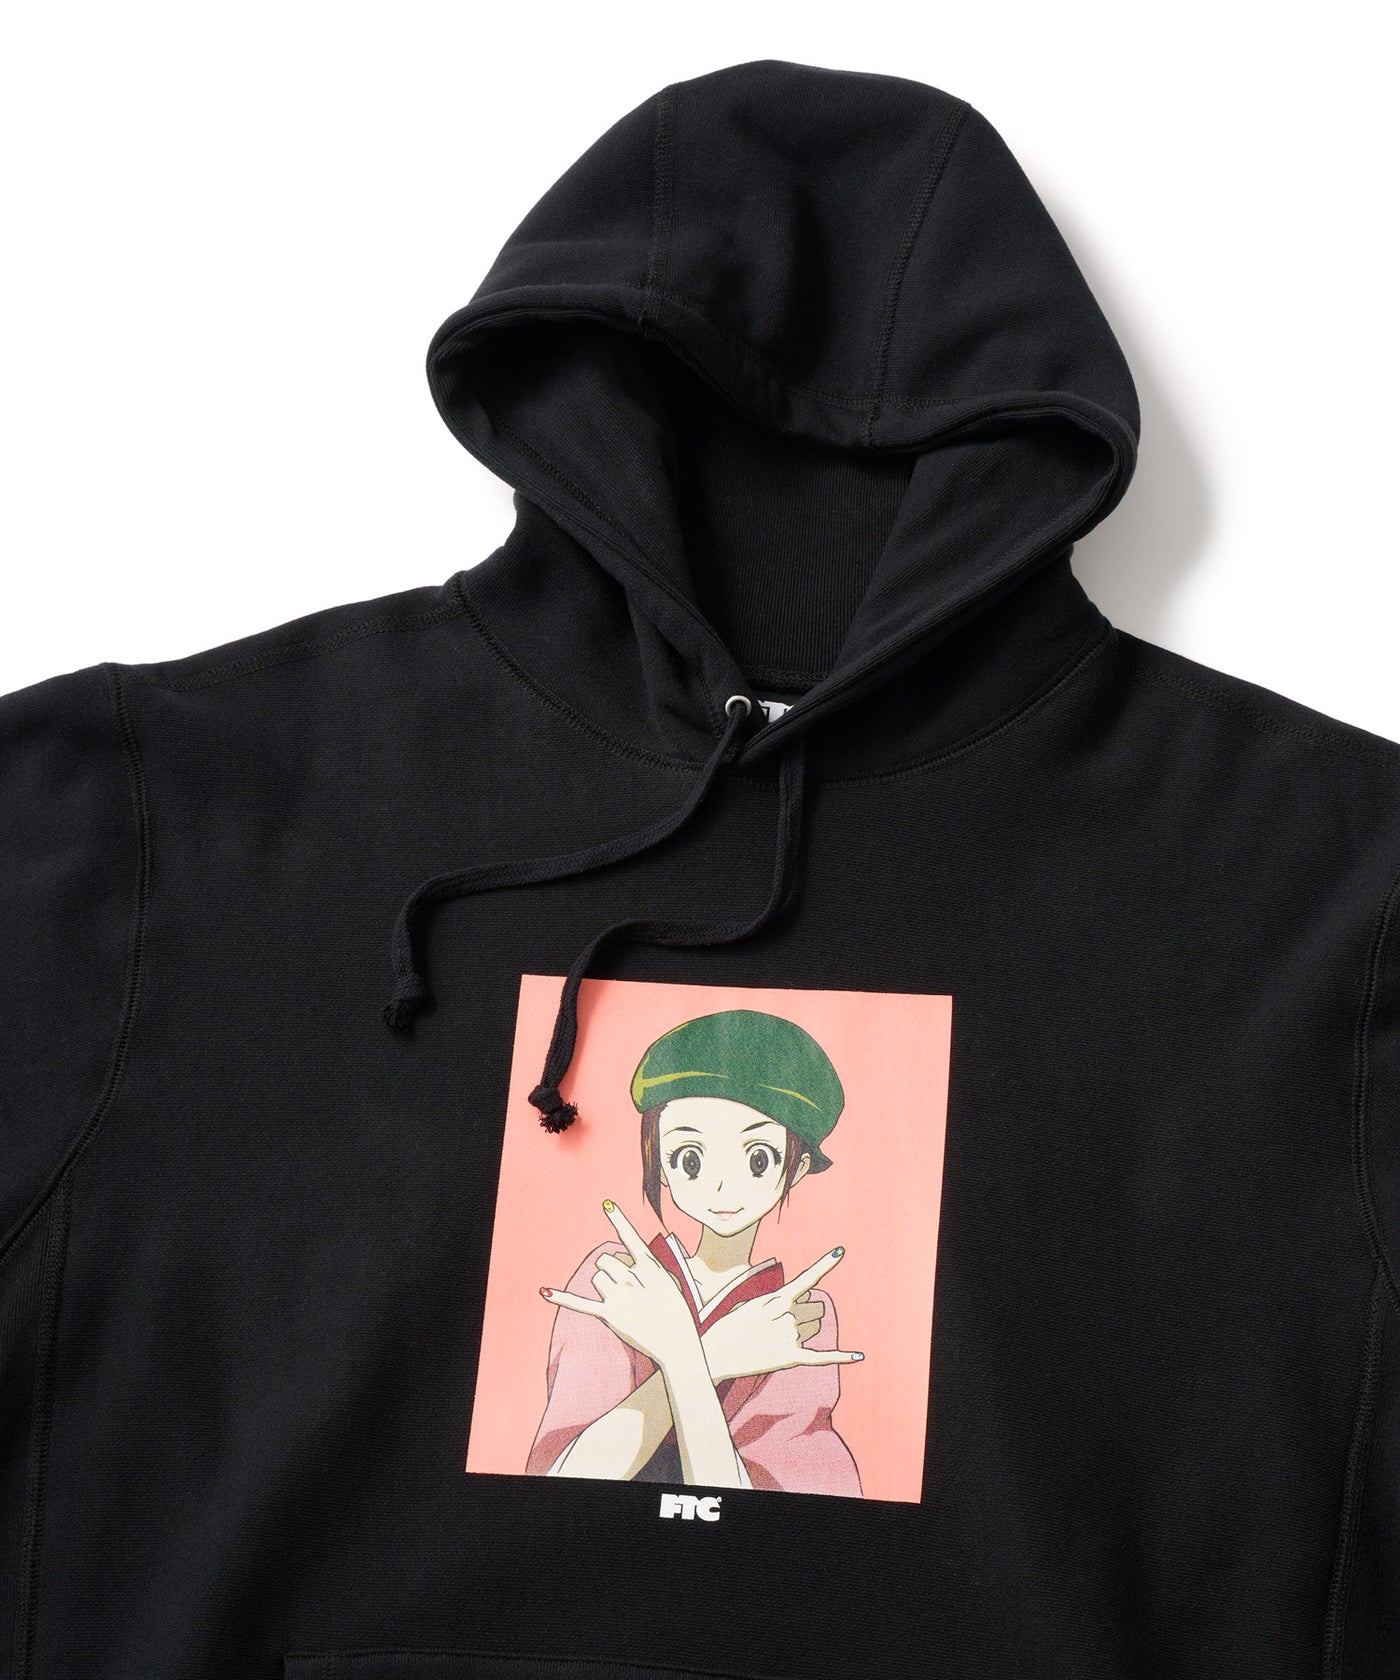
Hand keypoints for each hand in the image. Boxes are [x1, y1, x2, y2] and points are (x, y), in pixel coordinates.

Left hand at [541, 1200, 699, 1371]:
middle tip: (626, 1286)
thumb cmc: (674, 1309)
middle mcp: (633, 1278)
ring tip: (622, 1300)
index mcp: (650, 1266)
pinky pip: (580, 1303)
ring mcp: (620, 1296)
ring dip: (605, 1286)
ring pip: (597, 1278)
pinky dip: (562, 1297)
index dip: (619, 1219)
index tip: (606, 1204)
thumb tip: (618, 1263)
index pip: (631, 1238)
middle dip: (611, 1270)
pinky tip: (544, 1292)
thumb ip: (644, 1267)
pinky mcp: (609, 1314)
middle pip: (606, 1261)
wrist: (677, 1341)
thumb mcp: (668, 1280)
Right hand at [699, 1247, 863, 1382]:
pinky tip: (859, 1356)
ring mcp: (790, 1338)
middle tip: (785, 1320)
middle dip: (808, 1310)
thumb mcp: (754, 1304)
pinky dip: (842, 1357)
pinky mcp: (791, 1359)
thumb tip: (807, 1304)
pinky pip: (822, 1357)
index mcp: (777, 1299)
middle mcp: (787, 1316)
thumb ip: (782, 1301)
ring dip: (807, 1328)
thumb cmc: (732, 1325)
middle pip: (816, 1308)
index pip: (806, 1279)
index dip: (825, 1264)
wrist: (716, 1352)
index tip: (840, 1252)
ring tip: (782, 1335)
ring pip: (816, 1327)